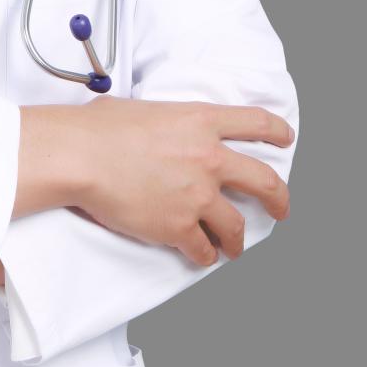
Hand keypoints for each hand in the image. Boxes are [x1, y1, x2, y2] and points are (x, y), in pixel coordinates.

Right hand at [70, 96, 293, 265]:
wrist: (80, 156)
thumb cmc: (99, 128)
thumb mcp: (145, 110)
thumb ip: (167, 121)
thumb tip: (160, 129)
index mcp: (201, 122)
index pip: (257, 123)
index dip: (278, 132)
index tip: (286, 140)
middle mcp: (209, 158)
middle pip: (265, 182)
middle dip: (279, 200)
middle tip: (280, 209)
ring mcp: (198, 195)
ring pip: (237, 226)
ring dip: (238, 241)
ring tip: (235, 248)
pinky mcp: (180, 227)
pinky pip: (203, 249)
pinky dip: (204, 256)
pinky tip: (200, 256)